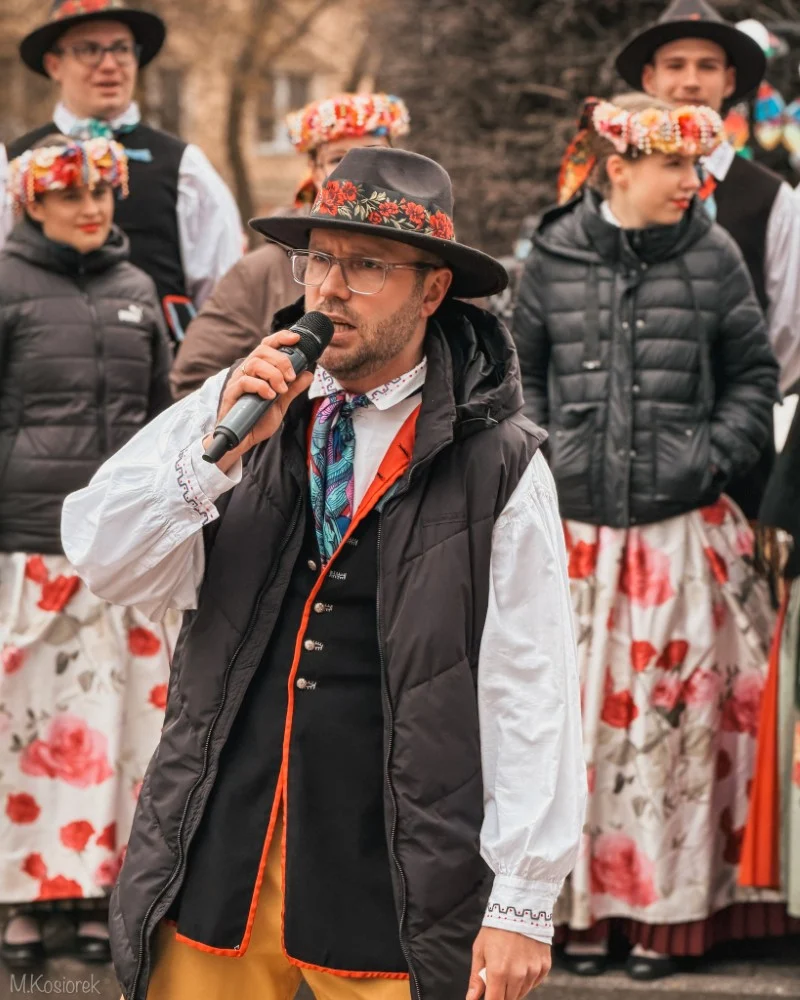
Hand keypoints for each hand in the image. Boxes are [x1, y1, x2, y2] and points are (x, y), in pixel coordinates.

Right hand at [204, 330, 313, 471]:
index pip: (267, 346)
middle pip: (262, 351)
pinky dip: (261, 386)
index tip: (296, 339)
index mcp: (259, 371)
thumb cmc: (257, 420)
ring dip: (273, 374)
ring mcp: (237, 381)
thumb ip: (293, 389)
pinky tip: (270, 396)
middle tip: (291, 377)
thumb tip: (309, 374)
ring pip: (254, 363)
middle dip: (281, 361)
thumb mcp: (281, 404)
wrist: (243, 441)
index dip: (280, 338)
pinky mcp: (231, 394)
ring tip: (281, 390)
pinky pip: (244, 382)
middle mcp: (247, 372)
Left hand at [467, 927, 550, 999]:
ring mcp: (533, 971)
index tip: (489, 995)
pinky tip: (521, 963)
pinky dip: (527, 979)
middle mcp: (517, 975)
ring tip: (509, 967)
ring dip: (514, 987)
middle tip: (498, 976)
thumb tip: (471, 998)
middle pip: (509, 999)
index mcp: (498, 972)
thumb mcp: (480, 949)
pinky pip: (534, 983)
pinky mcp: (544, 967)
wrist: (520, 908)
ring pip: (522, 992)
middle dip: (501, 993)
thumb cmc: (497, 928)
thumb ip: (476, 978)